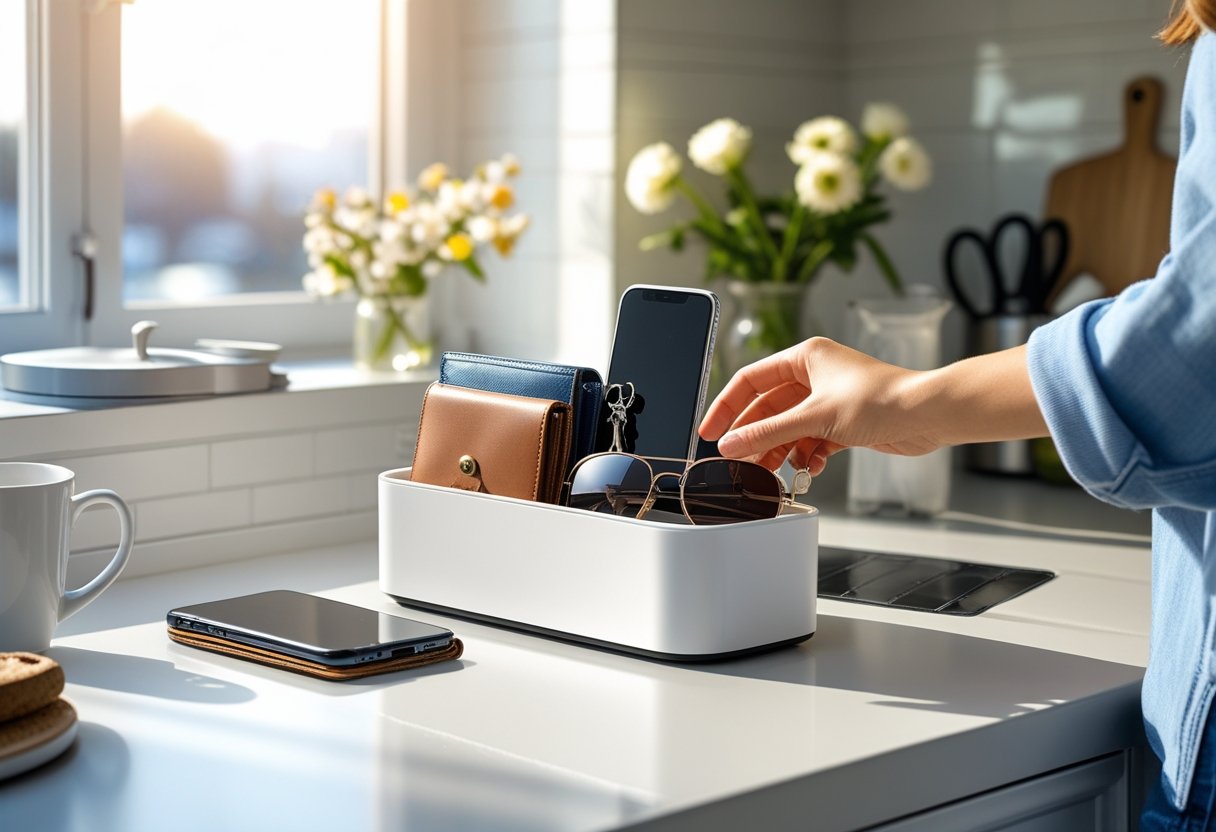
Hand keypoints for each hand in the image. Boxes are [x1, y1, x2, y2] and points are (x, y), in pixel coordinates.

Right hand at [699, 337, 945, 475]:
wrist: (927, 415)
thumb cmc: (882, 399)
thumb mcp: (815, 417)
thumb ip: (769, 433)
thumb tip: (731, 444)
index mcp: (804, 357)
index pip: (751, 380)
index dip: (727, 406)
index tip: (711, 431)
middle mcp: (814, 375)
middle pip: (768, 408)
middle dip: (755, 436)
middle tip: (737, 460)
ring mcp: (828, 400)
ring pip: (788, 428)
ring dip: (779, 450)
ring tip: (768, 472)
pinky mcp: (842, 422)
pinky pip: (810, 440)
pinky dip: (806, 455)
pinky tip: (807, 468)